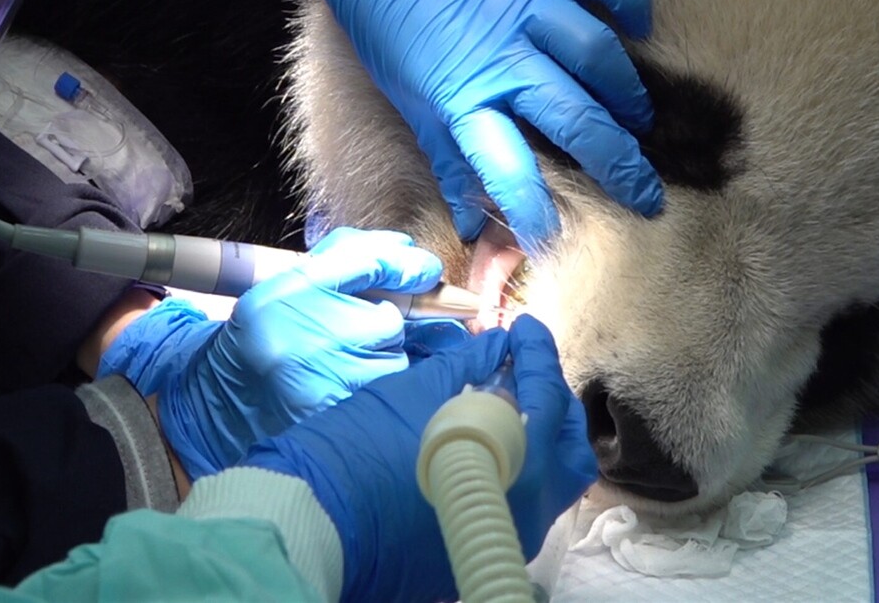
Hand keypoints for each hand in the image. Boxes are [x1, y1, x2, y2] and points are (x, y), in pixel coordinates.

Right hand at [99, 227, 441, 478]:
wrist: (224, 396)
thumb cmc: (268, 332)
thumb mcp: (292, 284)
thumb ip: (347, 259)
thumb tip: (409, 254)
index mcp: (293, 288)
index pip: (366, 261)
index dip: (404, 263)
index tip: (425, 270)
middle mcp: (308, 327)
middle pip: (389, 318)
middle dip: (387, 325)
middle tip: (360, 333)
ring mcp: (324, 372)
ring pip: (394, 358)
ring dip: (385, 359)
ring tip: (346, 364)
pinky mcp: (338, 409)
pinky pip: (388, 391)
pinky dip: (382, 388)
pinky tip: (353, 386)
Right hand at [241, 314, 596, 602]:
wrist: (311, 519)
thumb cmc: (361, 449)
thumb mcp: (417, 393)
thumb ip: (468, 367)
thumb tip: (500, 347)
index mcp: (520, 466)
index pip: (547, 397)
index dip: (538, 353)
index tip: (524, 326)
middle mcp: (527, 511)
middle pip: (567, 451)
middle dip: (552, 403)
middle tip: (525, 368)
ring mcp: (506, 538)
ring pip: (549, 483)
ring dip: (536, 438)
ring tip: (506, 402)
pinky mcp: (476, 551)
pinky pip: (518, 504)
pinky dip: (515, 467)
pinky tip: (486, 440)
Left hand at [289, 0, 662, 251]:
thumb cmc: (393, 26)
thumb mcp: (413, 99)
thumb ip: (451, 160)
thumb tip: (471, 226)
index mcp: (462, 97)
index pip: (505, 168)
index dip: (532, 209)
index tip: (555, 238)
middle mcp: (501, 56)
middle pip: (574, 119)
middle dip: (618, 164)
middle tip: (646, 195)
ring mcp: (527, 2)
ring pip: (597, 55)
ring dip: (627, 93)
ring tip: (637, 117)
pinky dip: (629, 1)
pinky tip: (637, 26)